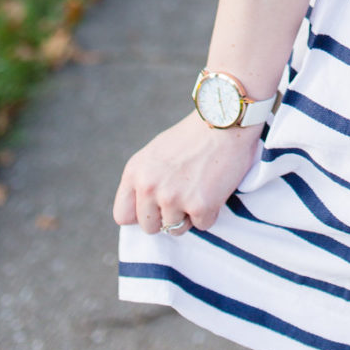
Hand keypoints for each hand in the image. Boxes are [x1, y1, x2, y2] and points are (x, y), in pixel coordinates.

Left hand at [113, 110, 264, 234]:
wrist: (226, 120)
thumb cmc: (194, 136)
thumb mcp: (156, 152)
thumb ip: (145, 179)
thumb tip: (141, 210)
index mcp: (135, 172)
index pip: (123, 215)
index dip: (141, 214)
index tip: (156, 207)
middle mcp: (149, 186)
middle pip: (150, 227)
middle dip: (167, 216)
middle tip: (185, 193)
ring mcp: (173, 197)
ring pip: (175, 229)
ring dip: (190, 215)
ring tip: (200, 187)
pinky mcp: (199, 205)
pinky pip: (202, 225)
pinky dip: (211, 212)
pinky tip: (215, 188)